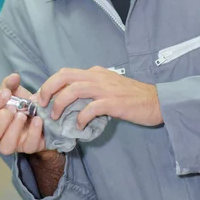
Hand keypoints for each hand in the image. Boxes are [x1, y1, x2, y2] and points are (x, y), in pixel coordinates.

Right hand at [0, 73, 45, 155]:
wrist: (44, 115)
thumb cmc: (23, 104)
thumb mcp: (16, 91)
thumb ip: (11, 84)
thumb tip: (13, 77)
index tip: (6, 93)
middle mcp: (0, 133)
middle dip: (1, 120)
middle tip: (13, 107)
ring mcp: (13, 143)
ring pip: (5, 146)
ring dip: (14, 129)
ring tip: (23, 115)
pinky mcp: (28, 148)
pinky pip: (28, 146)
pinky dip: (33, 133)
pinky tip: (38, 120)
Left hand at [37, 66, 162, 128]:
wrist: (158, 101)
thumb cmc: (133, 97)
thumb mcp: (109, 86)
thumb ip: (91, 89)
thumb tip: (71, 100)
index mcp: (95, 72)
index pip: (65, 73)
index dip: (49, 84)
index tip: (41, 98)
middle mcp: (97, 76)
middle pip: (64, 76)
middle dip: (48, 89)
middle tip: (42, 105)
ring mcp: (105, 88)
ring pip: (74, 90)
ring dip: (61, 104)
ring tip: (57, 118)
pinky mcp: (113, 102)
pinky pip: (90, 108)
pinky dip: (81, 118)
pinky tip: (79, 127)